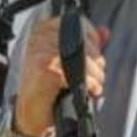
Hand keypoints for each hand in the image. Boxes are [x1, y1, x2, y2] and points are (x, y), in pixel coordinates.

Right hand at [15, 17, 109, 134]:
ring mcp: (41, 53)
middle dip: (96, 62)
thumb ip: (86, 44)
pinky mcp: (45, 70)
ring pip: (84, 58)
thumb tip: (105, 31)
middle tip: (95, 76)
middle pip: (85, 42)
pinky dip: (90, 84)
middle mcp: (40, 37)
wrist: (31, 113)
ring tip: (94, 85)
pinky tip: (90, 90)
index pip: (80, 23)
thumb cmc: (48, 87)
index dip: (93, 42)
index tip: (92, 59)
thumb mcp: (69, 60)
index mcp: (44, 29)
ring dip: (96, 76)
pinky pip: (79, 74)